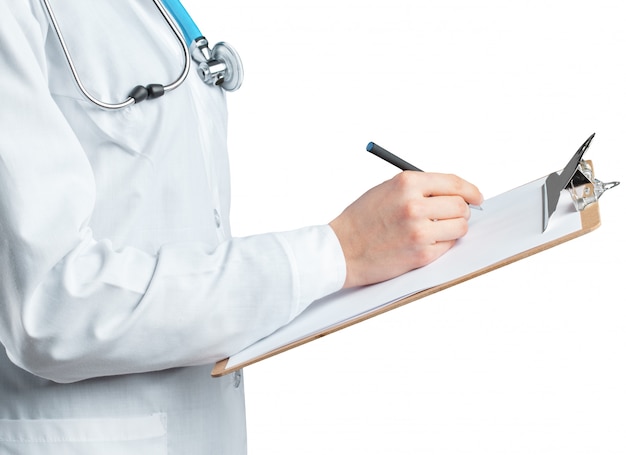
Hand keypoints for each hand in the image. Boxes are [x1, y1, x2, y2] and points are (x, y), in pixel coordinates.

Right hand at [329, 171, 482, 287]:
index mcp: (406, 183)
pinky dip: (442, 244)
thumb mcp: (387, 189)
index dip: (470, 190)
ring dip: (454, 228)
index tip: (476, 196)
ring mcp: (419, 231)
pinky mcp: (421, 254)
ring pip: (460, 226)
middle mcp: (414, 205)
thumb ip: (419, 187)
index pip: (453, 183)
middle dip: (461, 210)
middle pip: (461, 205)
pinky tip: (423, 242)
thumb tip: (454, 192)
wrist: (341, 250)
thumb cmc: (362, 219)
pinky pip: (449, 246)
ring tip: (436, 230)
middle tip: (452, 215)